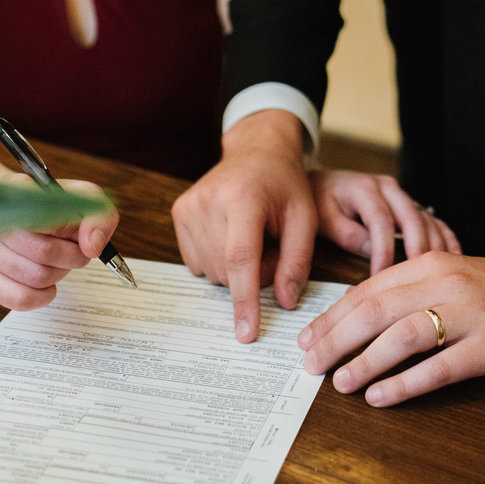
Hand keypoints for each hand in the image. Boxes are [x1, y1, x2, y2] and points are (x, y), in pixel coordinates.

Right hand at [0, 177, 117, 311]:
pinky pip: (17, 299)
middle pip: (43, 252)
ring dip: (58, 274)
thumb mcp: (86, 199)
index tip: (77, 230)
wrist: (24, 209)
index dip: (70, 230)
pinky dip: (41, 296)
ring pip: (34, 277)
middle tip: (74, 249)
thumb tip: (91, 246)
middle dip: (71, 255)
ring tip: (59, 262)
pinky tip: (47, 285)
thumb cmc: (55, 205)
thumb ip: (99, 216)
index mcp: (17, 191)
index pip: (45, 218)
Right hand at [172, 109, 317, 342]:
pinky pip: (197, 262)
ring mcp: (189, 206)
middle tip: (272, 247)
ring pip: (211, 270)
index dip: (244, 299)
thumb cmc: (284, 184)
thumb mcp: (305, 217)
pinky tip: (231, 235)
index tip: (246, 333)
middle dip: (254, 274)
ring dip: (235, 269)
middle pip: (227, 269)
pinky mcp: (179, 213)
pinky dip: (218, 260)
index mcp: (244, 197)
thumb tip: (284, 303)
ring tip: (252, 237)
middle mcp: (209, 200)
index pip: (240, 258)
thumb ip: (297, 261)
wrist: (256, 150)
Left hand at [298, 236, 484, 407]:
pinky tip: (382, 397)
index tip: (307, 338)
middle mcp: (446, 283)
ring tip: (339, 383)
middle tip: (310, 364)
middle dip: (336, 337)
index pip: (368, 289)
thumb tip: (359, 318)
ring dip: (365, 360)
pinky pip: (439, 367)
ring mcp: (469, 314)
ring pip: (403, 335)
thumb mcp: (452, 277)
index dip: (333, 315)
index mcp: (430, 264)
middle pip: (377, 310)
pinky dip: (405, 383)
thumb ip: (412, 290)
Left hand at [309, 169, 460, 272]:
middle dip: (417, 249)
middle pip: (412, 218)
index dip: (383, 250)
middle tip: (421, 280)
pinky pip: (435, 221)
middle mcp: (389, 189)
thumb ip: (345, 232)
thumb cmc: (321, 203)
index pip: (380, 220)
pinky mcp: (411, 206)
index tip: (382, 277)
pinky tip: (454, 259)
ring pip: (427, 219)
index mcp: (366, 189)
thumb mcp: (323, 216)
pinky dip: (446, 239)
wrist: (323, 183)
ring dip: (435, 247)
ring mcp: (403, 196)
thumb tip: (370, 250)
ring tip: (441, 276)